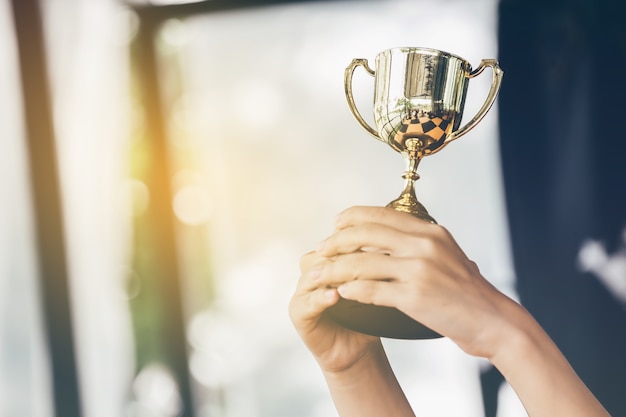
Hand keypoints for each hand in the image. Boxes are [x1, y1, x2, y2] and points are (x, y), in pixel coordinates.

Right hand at [288, 249, 380, 373]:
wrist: (358, 350)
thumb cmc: (368, 315)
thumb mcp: (376, 286)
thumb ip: (376, 265)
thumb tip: (392, 244)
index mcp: (330, 258)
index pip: (339, 239)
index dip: (357, 239)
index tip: (380, 242)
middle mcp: (314, 269)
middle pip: (324, 253)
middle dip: (345, 255)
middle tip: (368, 256)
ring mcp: (303, 290)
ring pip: (313, 273)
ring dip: (332, 274)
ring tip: (351, 277)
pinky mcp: (297, 311)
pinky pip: (307, 301)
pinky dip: (321, 298)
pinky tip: (334, 296)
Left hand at [314, 206, 519, 358]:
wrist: (494, 320)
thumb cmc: (468, 291)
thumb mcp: (446, 254)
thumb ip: (420, 242)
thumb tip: (389, 235)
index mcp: (429, 231)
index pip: (381, 214)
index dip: (352, 217)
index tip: (335, 224)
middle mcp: (423, 244)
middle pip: (365, 233)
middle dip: (336, 240)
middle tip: (321, 249)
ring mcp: (419, 270)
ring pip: (362, 262)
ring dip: (334, 268)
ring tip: (319, 274)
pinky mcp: (414, 296)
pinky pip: (371, 290)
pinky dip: (351, 291)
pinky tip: (340, 293)